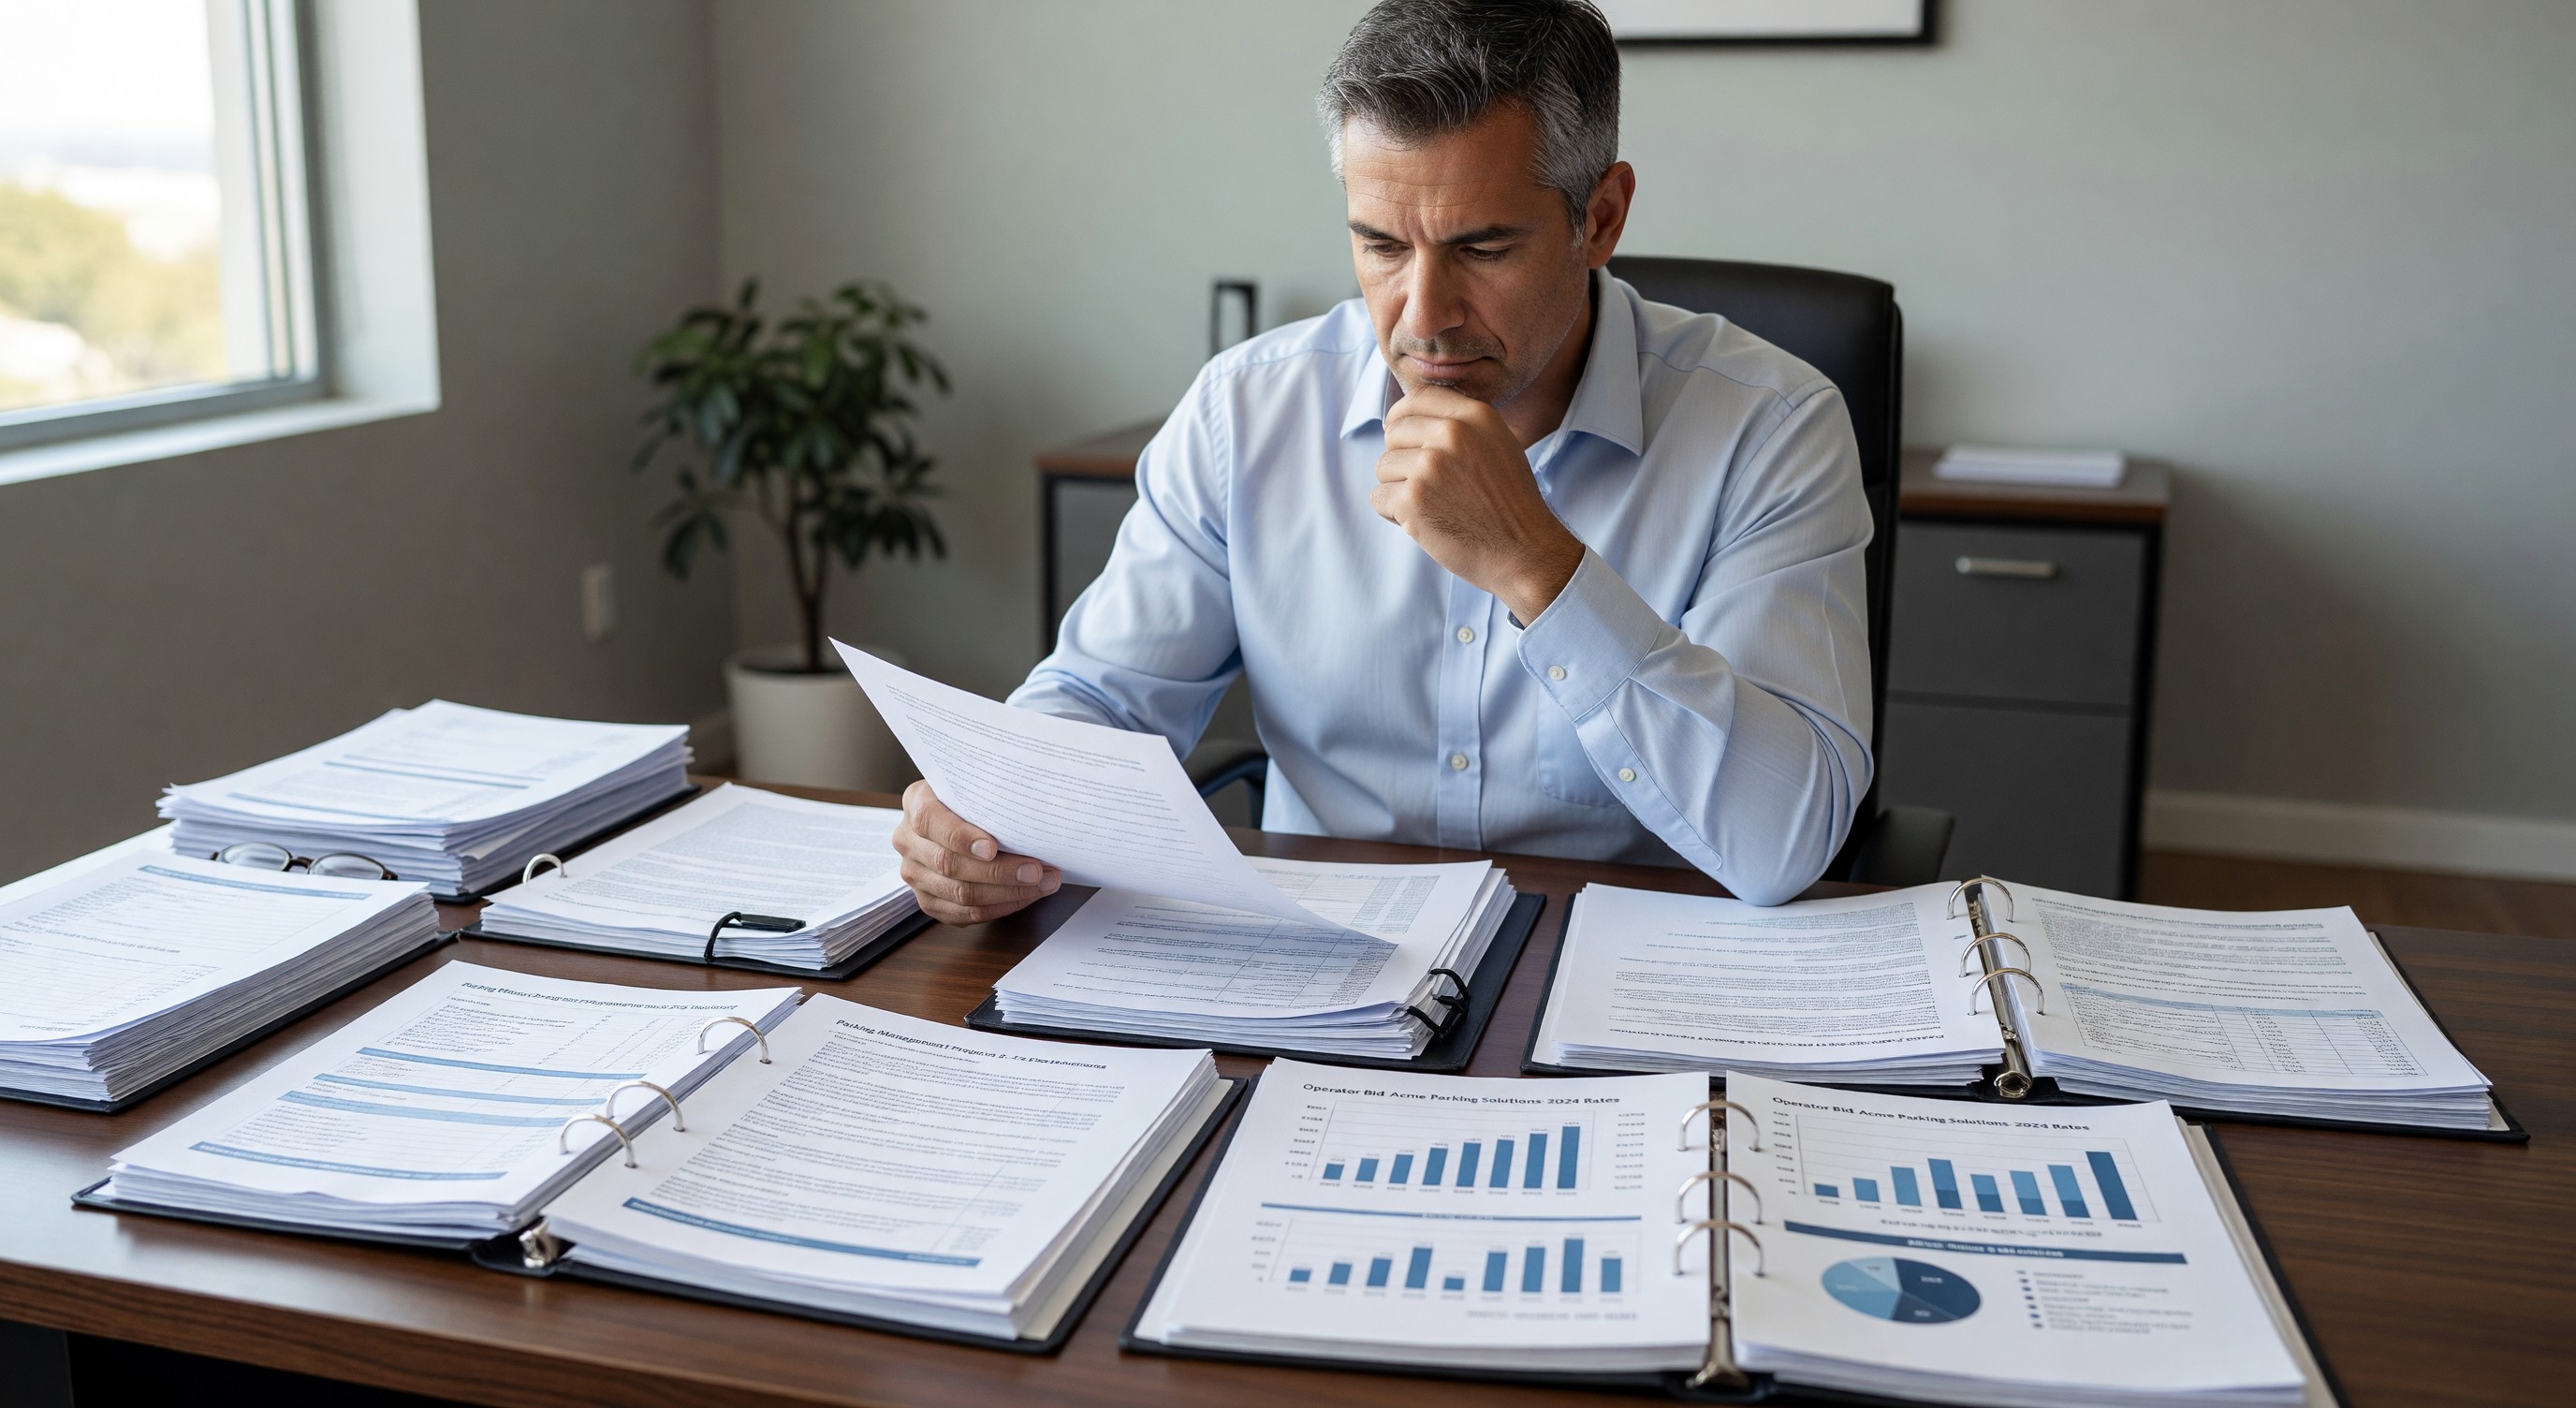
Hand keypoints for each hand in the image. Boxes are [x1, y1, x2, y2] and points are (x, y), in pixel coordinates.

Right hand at [891, 780, 1059, 925]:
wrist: (959, 817)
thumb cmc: (974, 799)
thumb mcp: (976, 785)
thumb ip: (990, 795)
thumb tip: (1031, 811)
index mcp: (917, 803)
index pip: (930, 821)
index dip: (961, 838)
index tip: (993, 848)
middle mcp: (908, 840)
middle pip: (949, 864)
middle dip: (999, 871)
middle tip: (1037, 871)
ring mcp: (915, 874)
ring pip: (961, 894)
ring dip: (1008, 894)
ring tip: (1043, 884)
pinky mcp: (928, 901)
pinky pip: (965, 915)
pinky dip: (1000, 908)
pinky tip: (1026, 896)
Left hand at [1371, 385, 1584, 622]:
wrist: (1524, 550)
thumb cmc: (1509, 502)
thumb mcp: (1498, 444)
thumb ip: (1461, 424)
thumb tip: (1410, 415)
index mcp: (1475, 416)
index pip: (1417, 397)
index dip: (1401, 418)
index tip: (1403, 438)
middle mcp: (1451, 434)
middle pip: (1394, 433)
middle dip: (1401, 459)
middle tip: (1427, 485)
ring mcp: (1430, 466)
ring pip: (1383, 466)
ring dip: (1397, 488)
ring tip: (1430, 504)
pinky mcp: (1413, 499)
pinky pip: (1379, 498)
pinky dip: (1393, 514)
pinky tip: (1422, 521)